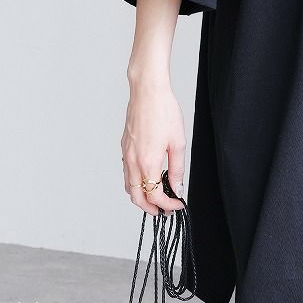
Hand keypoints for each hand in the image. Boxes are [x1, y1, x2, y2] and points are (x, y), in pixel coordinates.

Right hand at [121, 79, 185, 215]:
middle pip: (136, 197)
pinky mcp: (124, 147)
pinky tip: (147, 177)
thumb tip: (178, 187)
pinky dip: (135, 183)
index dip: (167, 205)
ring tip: (156, 197)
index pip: (154, 195)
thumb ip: (177, 168)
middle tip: (165, 210)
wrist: (147, 92)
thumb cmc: (164, 112)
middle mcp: (133, 161)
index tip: (178, 205)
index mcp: (147, 162)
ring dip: (141, 197)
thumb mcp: (178, 142)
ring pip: (128, 186)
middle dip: (150, 207)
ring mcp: (126, 154)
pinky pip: (127, 173)